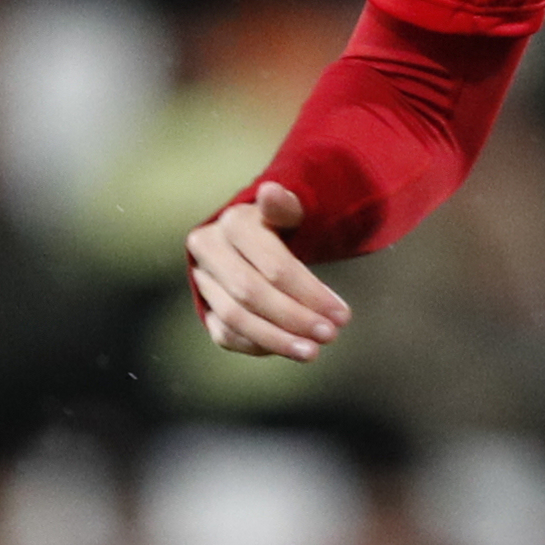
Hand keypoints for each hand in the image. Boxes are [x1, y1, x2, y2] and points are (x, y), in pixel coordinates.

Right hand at [187, 184, 353, 359]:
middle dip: (294, 319)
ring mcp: (202, 279)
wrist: (257, 235)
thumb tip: (271, 193)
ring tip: (311, 352)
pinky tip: (288, 347)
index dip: (309, 293)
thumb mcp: (291, 210)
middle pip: (251, 294)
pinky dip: (258, 345)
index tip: (342, 315)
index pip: (273, 266)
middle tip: (330, 335)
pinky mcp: (203, 306)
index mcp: (233, 222)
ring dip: (276, 340)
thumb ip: (286, 205)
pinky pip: (225, 335)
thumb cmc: (283, 224)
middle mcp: (208, 250)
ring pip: (234, 318)